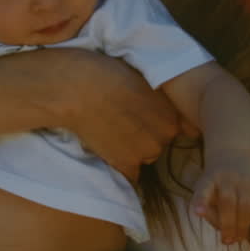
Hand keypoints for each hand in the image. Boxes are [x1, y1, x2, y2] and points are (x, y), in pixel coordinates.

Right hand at [41, 49, 194, 181]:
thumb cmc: (108, 75)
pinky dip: (120, 165)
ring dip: (132, 151)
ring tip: (111, 133)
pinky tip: (107, 148)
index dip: (151, 122)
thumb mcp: (143, 80)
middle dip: (143, 136)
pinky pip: (130, 175)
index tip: (135, 115)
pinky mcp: (125, 165)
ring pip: (144, 157)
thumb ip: (158, 100)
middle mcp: (164, 137)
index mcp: (171, 115)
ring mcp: (145, 154)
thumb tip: (164, 112)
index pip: (168, 128)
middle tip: (121, 122)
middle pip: (157, 143)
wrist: (78, 89)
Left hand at [191, 152, 249, 244]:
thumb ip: (211, 212)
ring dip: (242, 226)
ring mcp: (243, 180)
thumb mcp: (206, 193)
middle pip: (228, 202)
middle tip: (226, 241)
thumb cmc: (215, 185)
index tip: (198, 212)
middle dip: (227, 225)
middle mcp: (226, 178)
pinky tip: (248, 223)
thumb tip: (226, 233)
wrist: (233, 158)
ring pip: (245, 206)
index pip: (203, 190)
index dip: (201, 201)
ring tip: (238, 238)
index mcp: (208, 180)